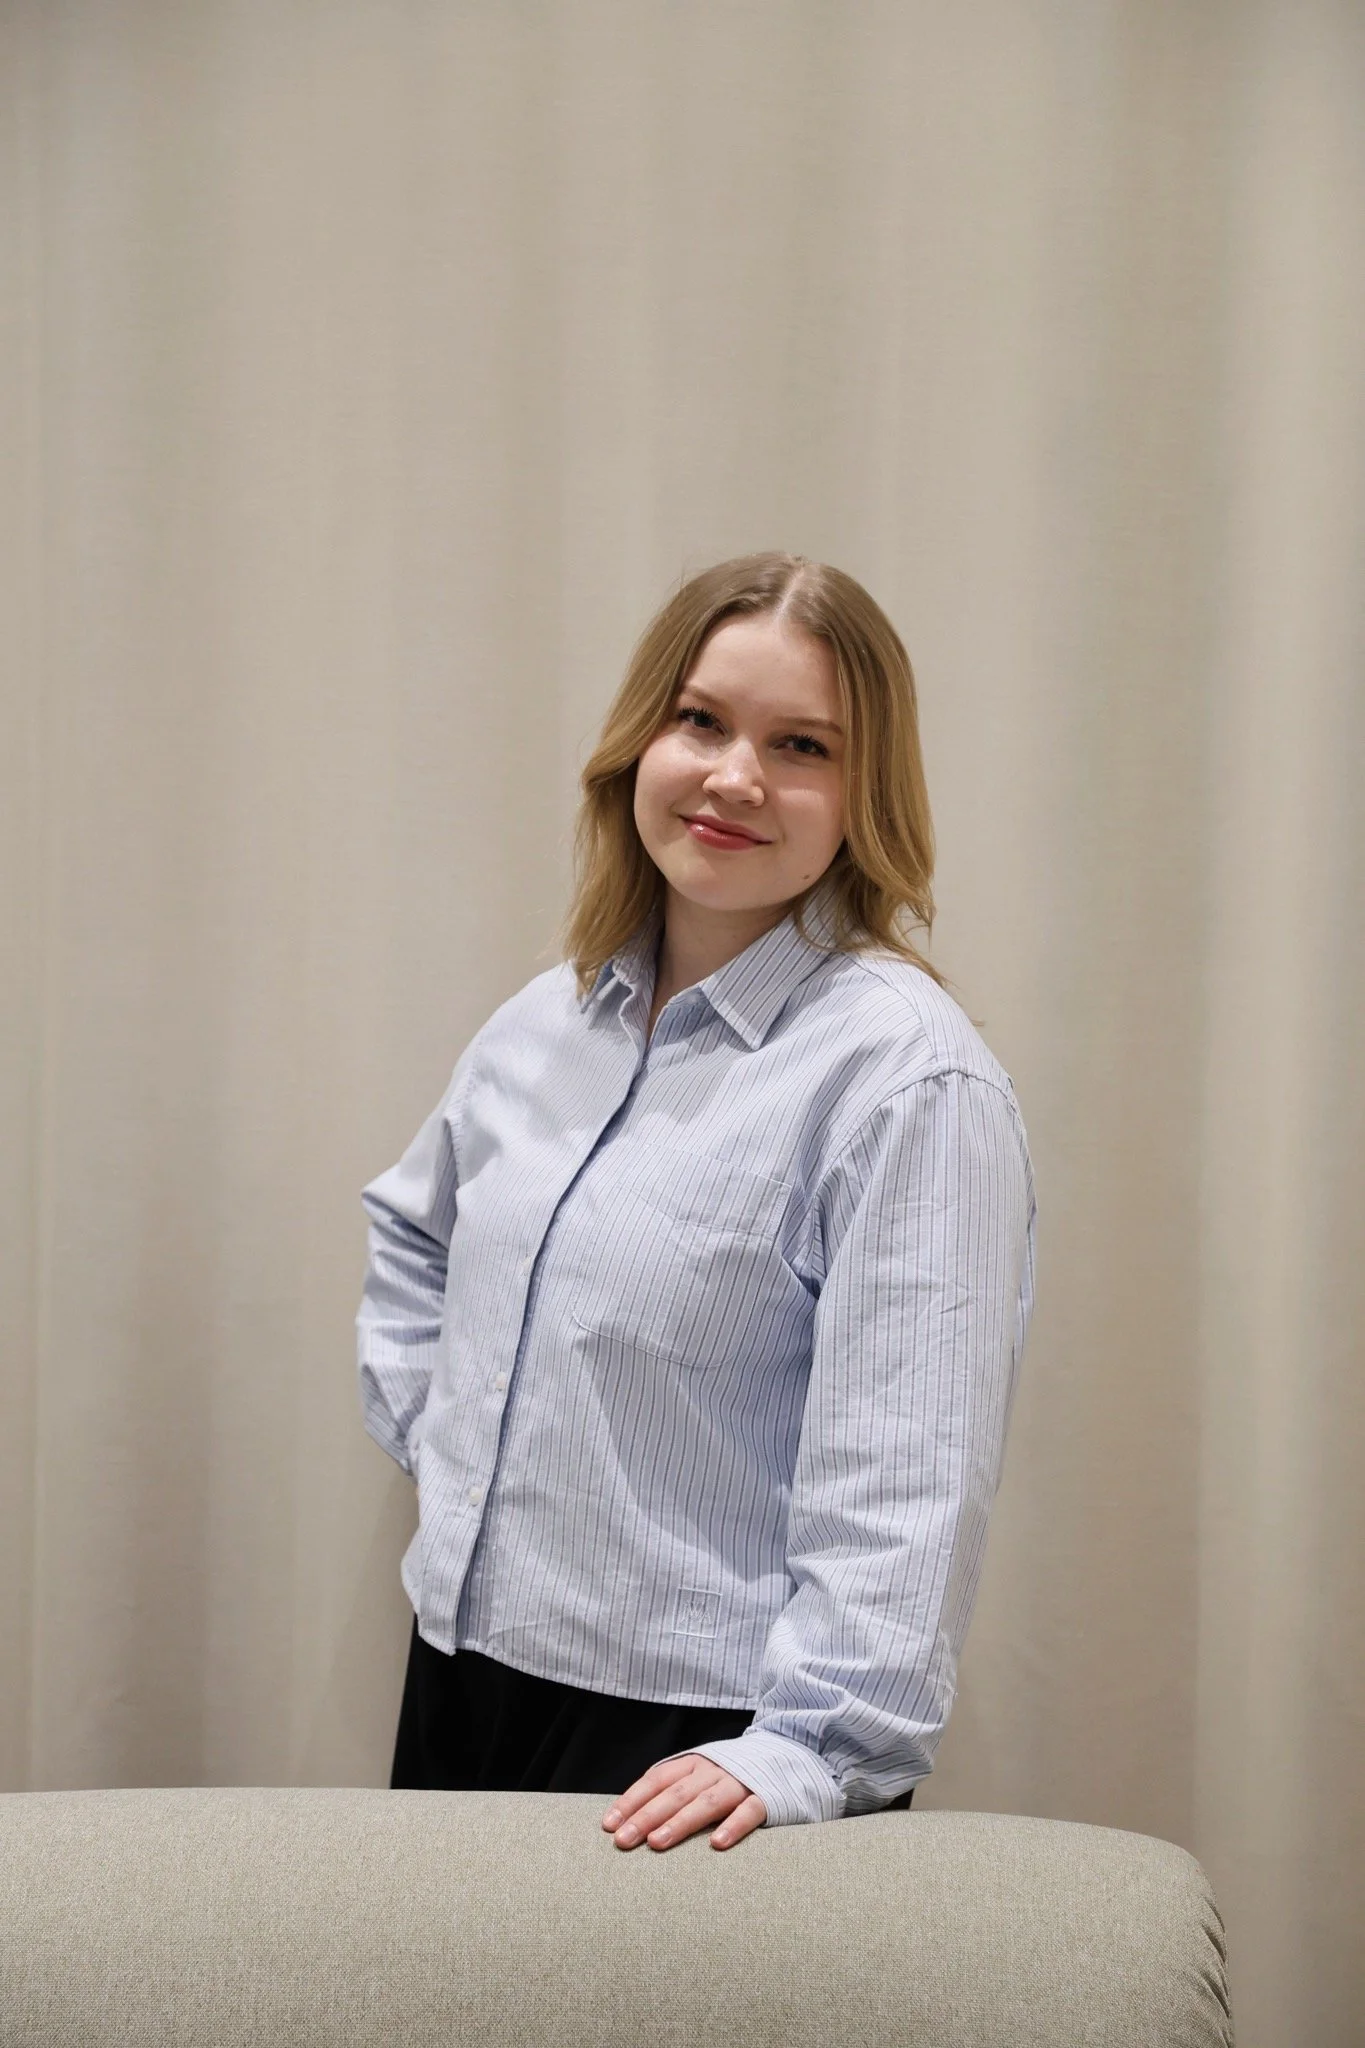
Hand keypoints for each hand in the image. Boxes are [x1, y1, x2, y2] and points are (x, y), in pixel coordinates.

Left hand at [601, 1753, 766, 1851]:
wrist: (789, 1752)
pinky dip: (733, 1826)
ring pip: (707, 1802)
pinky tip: (717, 1844)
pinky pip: (749, 1812)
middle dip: (646, 1816)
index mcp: (693, 1763)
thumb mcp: (701, 1774)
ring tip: (658, 1842)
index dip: (632, 1801)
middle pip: (675, 1793)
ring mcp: (740, 1782)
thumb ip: (674, 1791)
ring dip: (681, 1822)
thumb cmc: (733, 1774)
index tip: (609, 1825)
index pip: (655, 1780)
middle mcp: (712, 1770)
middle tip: (623, 1840)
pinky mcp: (767, 1797)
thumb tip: (632, 1820)